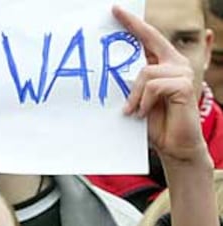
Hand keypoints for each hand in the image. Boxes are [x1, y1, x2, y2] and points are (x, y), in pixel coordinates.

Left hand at [114, 6, 217, 225]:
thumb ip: (129, 85)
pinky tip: (143, 114)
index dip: (132, 24)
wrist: (173, 146)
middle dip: (131, 27)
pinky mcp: (183, 85)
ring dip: (134, 96)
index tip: (115, 10)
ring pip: (145, 72)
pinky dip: (143, 102)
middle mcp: (174, 63)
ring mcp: (181, 72)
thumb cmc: (154, 125)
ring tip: (133, 112)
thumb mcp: (136, 101)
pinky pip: (153, 86)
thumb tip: (109, 73)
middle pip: (149, 40)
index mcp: (163, 65)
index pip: (147, 39)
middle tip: (112, 12)